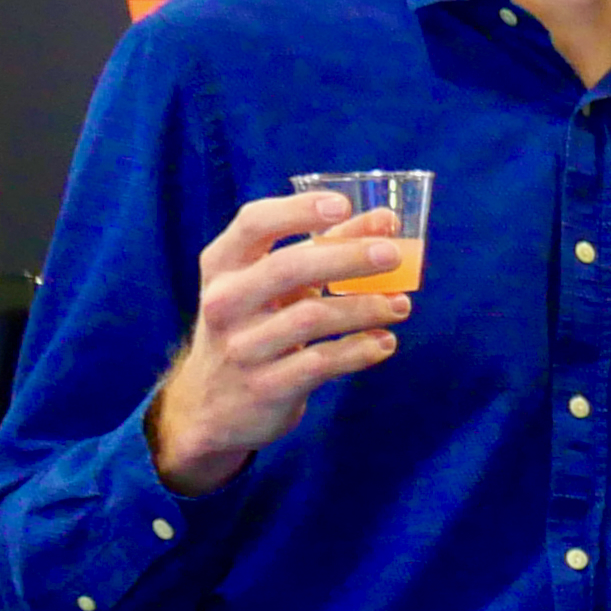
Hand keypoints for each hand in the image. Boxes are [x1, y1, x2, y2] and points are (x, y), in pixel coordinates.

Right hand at [147, 189, 418, 496]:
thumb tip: (384, 220)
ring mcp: (243, 346)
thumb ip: (322, 250)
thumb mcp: (270, 287)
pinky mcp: (267, 386)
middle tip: (393, 255)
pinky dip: (360, 350)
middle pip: (288, 268)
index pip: (254, 223)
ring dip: (365, 308)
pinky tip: (385, 343)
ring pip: (312, 317)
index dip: (299, 210)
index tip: (344, 204)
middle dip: (346, 257)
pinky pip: (322, 362)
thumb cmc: (252, 328)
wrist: (211, 406)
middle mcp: (225, 301)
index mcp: (222, 266)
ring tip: (399, 305)